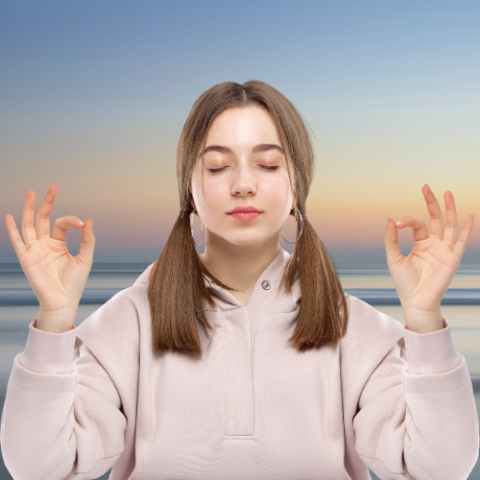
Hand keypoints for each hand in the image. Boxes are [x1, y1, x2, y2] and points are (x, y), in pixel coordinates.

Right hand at [5, 184, 95, 314]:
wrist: (63, 302)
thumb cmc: (75, 283)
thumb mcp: (85, 258)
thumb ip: (87, 239)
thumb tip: (88, 219)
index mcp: (58, 244)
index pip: (60, 224)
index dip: (71, 220)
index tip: (81, 224)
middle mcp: (44, 245)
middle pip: (43, 219)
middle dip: (47, 203)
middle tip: (52, 187)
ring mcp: (34, 250)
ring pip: (29, 225)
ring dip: (30, 209)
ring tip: (32, 193)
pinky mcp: (27, 258)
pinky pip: (17, 241)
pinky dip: (12, 229)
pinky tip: (10, 216)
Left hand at [385, 184, 473, 317]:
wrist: (416, 302)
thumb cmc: (404, 283)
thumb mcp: (393, 258)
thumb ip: (391, 240)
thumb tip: (390, 219)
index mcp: (420, 244)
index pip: (418, 224)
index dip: (408, 220)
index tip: (398, 222)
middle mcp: (434, 244)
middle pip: (435, 218)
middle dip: (432, 203)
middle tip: (426, 187)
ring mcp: (444, 250)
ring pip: (449, 225)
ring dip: (449, 209)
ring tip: (448, 193)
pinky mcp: (452, 258)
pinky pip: (461, 241)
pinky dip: (466, 229)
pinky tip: (469, 216)